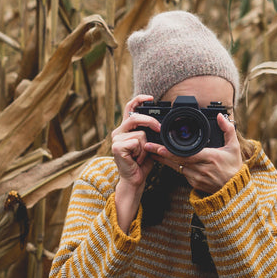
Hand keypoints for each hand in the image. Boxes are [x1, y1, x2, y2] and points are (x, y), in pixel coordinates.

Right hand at [111, 95, 159, 229]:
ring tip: (140, 156)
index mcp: (125, 129)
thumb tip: (160, 125)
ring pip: (140, 133)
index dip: (139, 99)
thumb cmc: (141, 163)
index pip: (130, 107)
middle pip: (135, 116)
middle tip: (159, 129)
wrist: (135, 180)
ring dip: (146, 146)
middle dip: (150, 122)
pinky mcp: (117, 146)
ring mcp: (116, 138)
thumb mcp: (149, 144)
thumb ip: (150, 133)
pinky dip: (142, 152)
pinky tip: (136, 159)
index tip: (150, 97)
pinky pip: (137, 142)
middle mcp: (118, 131)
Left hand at [152, 113, 242, 195]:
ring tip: (151, 151)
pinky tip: (163, 159)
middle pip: (177, 161)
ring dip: (163, 160)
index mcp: (210, 158)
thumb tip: (222, 116)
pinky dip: (171, 166)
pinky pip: (180, 172)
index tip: (161, 147)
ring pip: (176, 167)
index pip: (187, 155)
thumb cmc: (234, 167)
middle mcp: (200, 169)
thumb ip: (228, 129)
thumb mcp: (234, 147)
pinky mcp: (193, 183)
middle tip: (148, 146)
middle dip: (161, 154)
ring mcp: (196, 177)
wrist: (234, 189)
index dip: (172, 152)